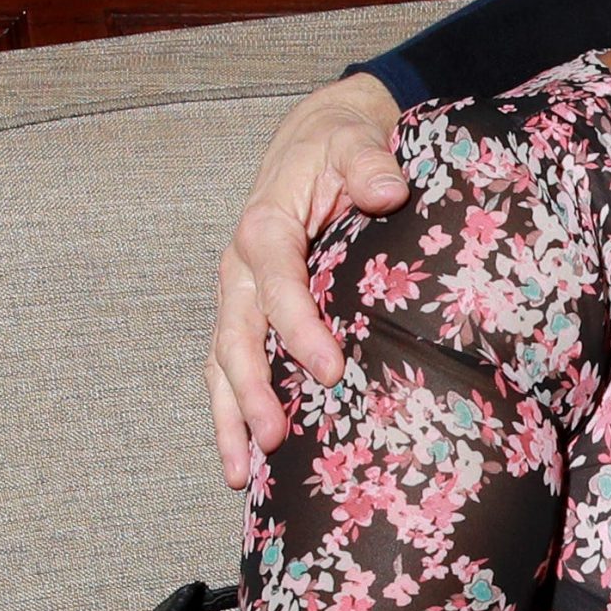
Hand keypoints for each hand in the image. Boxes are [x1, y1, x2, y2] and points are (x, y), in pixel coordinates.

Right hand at [208, 73, 405, 485]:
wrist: (319, 138)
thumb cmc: (341, 146)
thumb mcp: (357, 142)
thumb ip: (371, 164)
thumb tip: (387, 189)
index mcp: (266, 228)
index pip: (279, 286)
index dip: (300, 330)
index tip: (331, 370)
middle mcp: (241, 267)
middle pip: (237, 336)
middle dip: (253, 391)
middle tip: (278, 438)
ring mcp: (239, 294)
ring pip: (222, 361)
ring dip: (229, 416)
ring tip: (241, 473)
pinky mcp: (248, 311)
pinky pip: (229, 365)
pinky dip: (230, 410)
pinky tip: (242, 457)